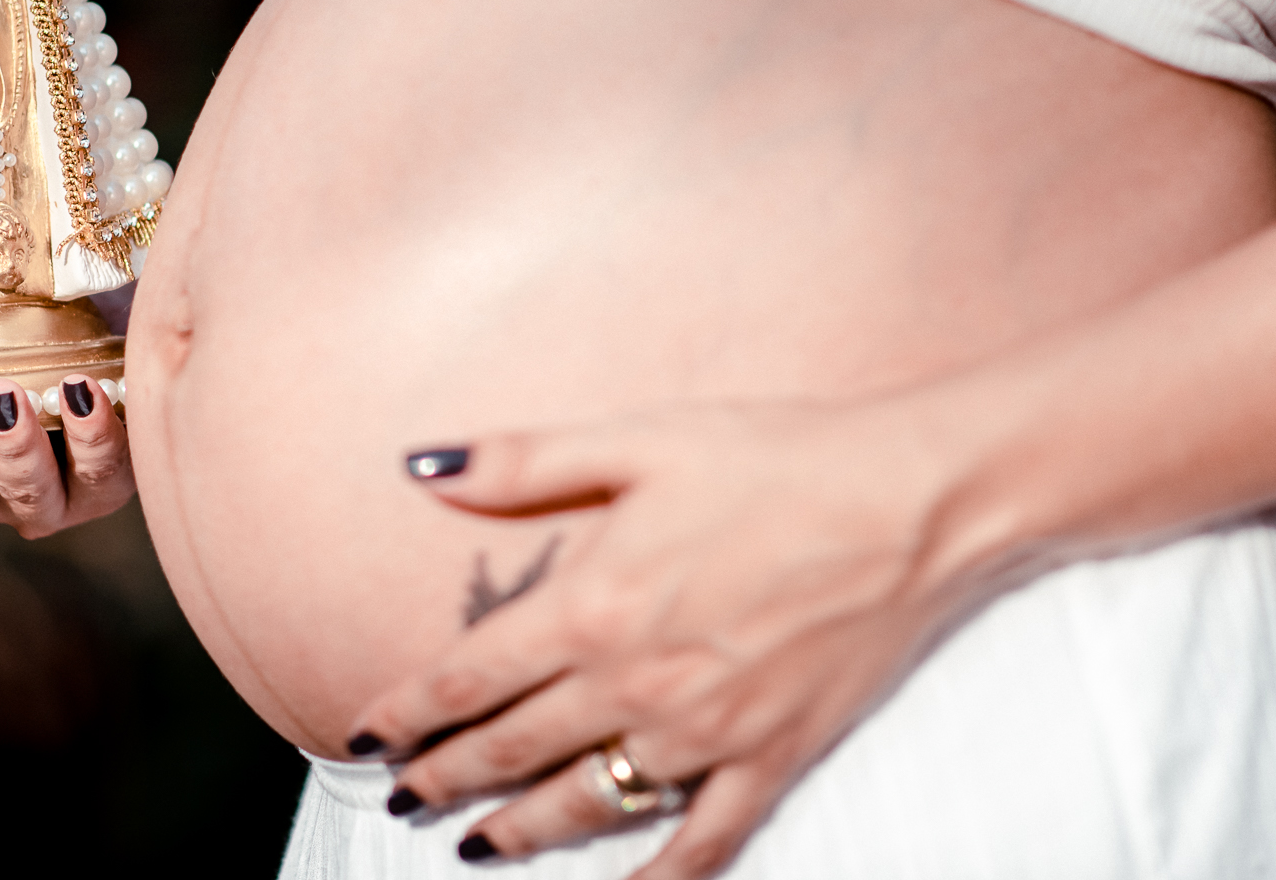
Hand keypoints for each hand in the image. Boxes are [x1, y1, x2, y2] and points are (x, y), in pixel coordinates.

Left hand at [351, 404, 968, 879]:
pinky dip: (662, 876)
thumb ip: (524, 461)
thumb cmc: (776, 457)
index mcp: (592, 604)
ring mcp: (704, 731)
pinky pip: (704, 840)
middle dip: (447, 779)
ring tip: (479, 848)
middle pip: (513, 751)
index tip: (364, 739)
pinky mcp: (771, 755)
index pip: (468, 679)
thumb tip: (422, 466)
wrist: (911, 502)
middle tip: (404, 800)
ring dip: (522, 830)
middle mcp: (633, 682)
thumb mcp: (640, 439)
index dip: (407, 714)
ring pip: (590, 803)